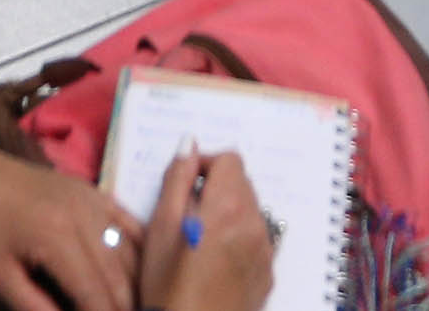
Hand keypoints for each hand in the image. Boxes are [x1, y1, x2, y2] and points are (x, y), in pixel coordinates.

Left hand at [0, 145, 136, 310]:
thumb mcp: (0, 277)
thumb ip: (35, 306)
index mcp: (56, 239)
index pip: (93, 291)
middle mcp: (83, 217)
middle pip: (118, 274)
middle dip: (126, 305)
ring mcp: (94, 201)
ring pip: (131, 251)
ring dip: (137, 283)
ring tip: (139, 303)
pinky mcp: (98, 192)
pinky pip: (131, 224)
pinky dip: (142, 250)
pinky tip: (146, 271)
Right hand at [135, 148, 269, 310]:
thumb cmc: (166, 283)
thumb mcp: (160, 226)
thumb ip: (177, 178)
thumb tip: (188, 144)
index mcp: (227, 207)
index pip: (229, 159)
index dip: (205, 165)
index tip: (186, 185)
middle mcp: (254, 224)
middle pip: (243, 184)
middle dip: (218, 189)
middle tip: (189, 214)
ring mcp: (265, 251)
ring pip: (251, 211)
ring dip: (230, 214)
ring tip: (202, 240)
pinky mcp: (268, 273)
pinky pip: (258, 240)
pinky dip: (240, 240)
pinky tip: (216, 261)